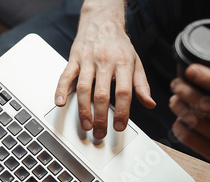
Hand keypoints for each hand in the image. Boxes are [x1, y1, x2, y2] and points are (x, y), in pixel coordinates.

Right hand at [54, 1, 154, 138]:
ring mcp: (87, 60)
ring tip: (85, 125)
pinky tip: (60, 103)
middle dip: (100, 117)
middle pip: (102, 94)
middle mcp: (105, 61)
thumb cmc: (118, 44)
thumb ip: (141, 85)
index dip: (122, 112)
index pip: (124, 92)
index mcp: (122, 63)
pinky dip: (60, 90)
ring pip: (83, 88)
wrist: (102, 20)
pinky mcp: (73, 59)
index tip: (119, 126)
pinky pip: (65, 76)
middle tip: (99, 132)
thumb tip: (149, 104)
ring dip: (83, 110)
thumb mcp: (135, 62)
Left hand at [170, 64, 209, 171]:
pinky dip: (179, 126)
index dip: (208, 79)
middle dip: (185, 91)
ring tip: (175, 100)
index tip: (191, 70)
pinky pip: (189, 138)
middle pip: (204, 105)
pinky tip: (179, 119)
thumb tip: (204, 71)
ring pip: (193, 120)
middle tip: (176, 84)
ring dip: (179, 107)